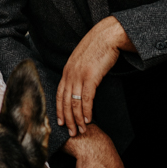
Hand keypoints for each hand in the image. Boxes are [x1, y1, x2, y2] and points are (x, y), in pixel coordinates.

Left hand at [57, 16, 132, 135]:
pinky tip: (88, 119)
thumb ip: (78, 71)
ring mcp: (79, 75)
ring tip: (81, 129)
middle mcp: (70, 73)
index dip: (59, 110)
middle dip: (67, 119)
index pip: (59, 94)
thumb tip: (80, 83)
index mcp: (67, 70)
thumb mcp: (83, 59)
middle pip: (64, 101)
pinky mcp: (91, 76)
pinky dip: (87, 110)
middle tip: (71, 132)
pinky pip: (87, 98)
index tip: (60, 122)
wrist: (107, 35)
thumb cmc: (98, 46)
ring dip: (77, 118)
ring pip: (74, 102)